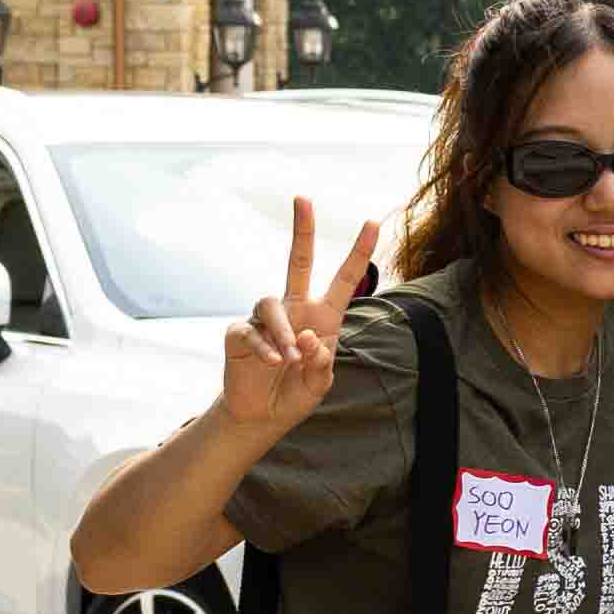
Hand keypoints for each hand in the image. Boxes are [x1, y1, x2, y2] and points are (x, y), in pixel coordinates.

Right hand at [216, 199, 378, 443]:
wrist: (263, 415)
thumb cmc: (297, 393)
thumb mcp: (320, 384)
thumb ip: (322, 364)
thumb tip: (308, 337)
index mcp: (323, 317)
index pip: (344, 279)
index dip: (359, 252)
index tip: (374, 222)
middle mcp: (294, 310)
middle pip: (297, 262)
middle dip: (302, 230)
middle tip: (303, 198)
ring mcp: (265, 319)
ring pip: (271, 303)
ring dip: (283, 332)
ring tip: (291, 360)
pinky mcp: (240, 333)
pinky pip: (250, 330)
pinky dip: (265, 347)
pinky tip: (274, 363)